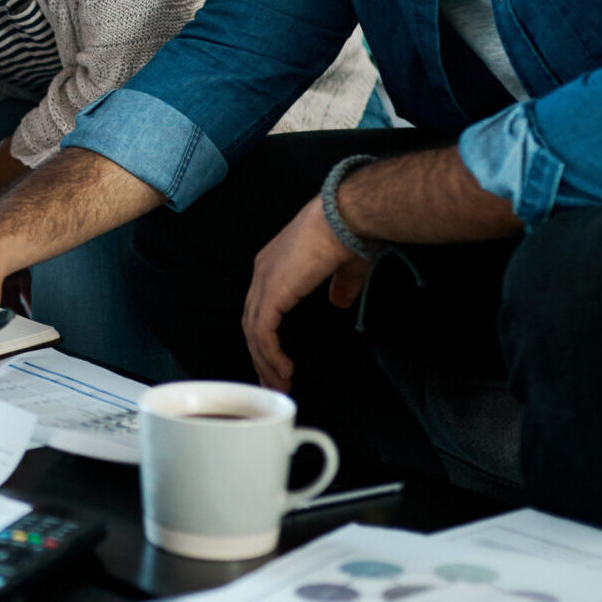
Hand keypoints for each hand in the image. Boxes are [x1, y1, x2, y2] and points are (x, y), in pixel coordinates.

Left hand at [242, 196, 370, 391]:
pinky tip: (283, 369)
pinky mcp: (273, 291)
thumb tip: (339, 302)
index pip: (262, 309)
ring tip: (278, 385)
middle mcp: (263, 273)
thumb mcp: (343, 268)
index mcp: (275, 265)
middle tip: (272, 384)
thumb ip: (339, 286)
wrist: (348, 216)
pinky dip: (270, 353)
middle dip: (261, 357)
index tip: (277, 362)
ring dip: (265, 362)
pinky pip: (263, 332)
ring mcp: (265, 281)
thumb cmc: (349, 233)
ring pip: (254, 332)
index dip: (267, 338)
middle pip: (252, 324)